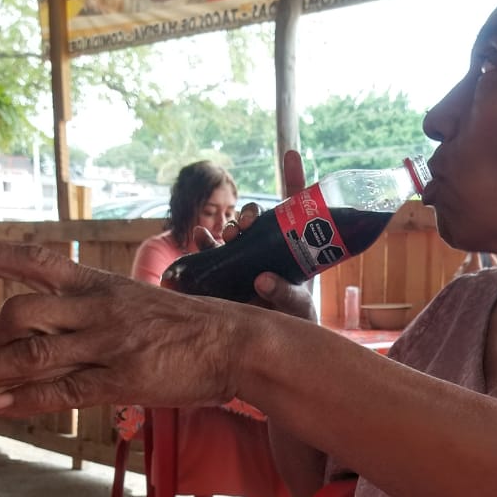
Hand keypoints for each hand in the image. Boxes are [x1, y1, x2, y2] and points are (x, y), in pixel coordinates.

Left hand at [0, 237, 249, 416]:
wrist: (237, 342)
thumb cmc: (192, 329)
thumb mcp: (139, 307)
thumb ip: (98, 318)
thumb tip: (59, 340)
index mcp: (99, 286)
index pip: (33, 261)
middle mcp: (95, 309)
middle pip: (19, 313)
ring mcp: (107, 344)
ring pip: (29, 354)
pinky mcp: (122, 378)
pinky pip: (62, 389)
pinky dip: (26, 398)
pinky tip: (0, 406)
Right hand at [173, 149, 316, 323]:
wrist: (274, 342)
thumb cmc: (294, 320)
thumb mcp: (297, 308)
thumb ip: (284, 294)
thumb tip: (263, 279)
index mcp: (294, 248)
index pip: (296, 207)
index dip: (294, 178)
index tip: (290, 154)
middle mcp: (268, 247)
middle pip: (260, 218)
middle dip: (251, 214)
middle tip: (248, 224)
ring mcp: (246, 258)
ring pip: (235, 231)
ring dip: (230, 226)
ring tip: (228, 234)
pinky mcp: (226, 272)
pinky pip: (212, 252)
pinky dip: (204, 242)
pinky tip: (199, 236)